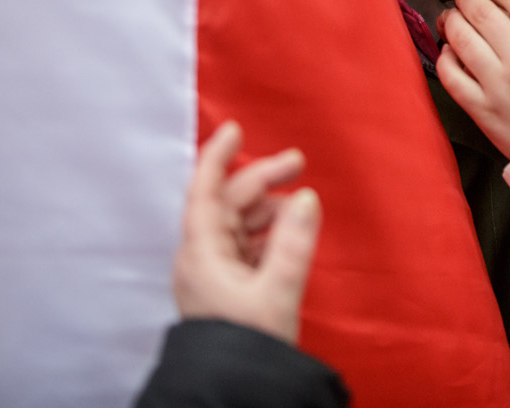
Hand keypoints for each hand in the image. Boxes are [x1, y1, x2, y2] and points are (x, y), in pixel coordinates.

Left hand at [173, 121, 320, 343]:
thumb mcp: (277, 289)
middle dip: (263, 179)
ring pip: (240, 222)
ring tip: (299, 204)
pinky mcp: (229, 287)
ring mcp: (215, 272)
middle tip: (298, 163)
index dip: (218, 156)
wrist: (236, 389)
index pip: (205, 190)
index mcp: (203, 252)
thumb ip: (294, 241)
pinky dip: (269, 231)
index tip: (235, 128)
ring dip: (269, 206)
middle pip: (229, 202)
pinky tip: (289, 232)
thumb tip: (306, 197)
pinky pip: (247, 244)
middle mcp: (203, 257)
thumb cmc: (247, 343)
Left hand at [437, 0, 509, 157]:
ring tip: (452, 20)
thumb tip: (494, 8)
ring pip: (460, 38)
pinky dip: (446, 57)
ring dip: (452, 23)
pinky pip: (450, 75)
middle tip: (462, 0)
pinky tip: (450, 53)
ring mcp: (499, 84)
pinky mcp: (482, 109)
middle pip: (480, 11)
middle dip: (466, 0)